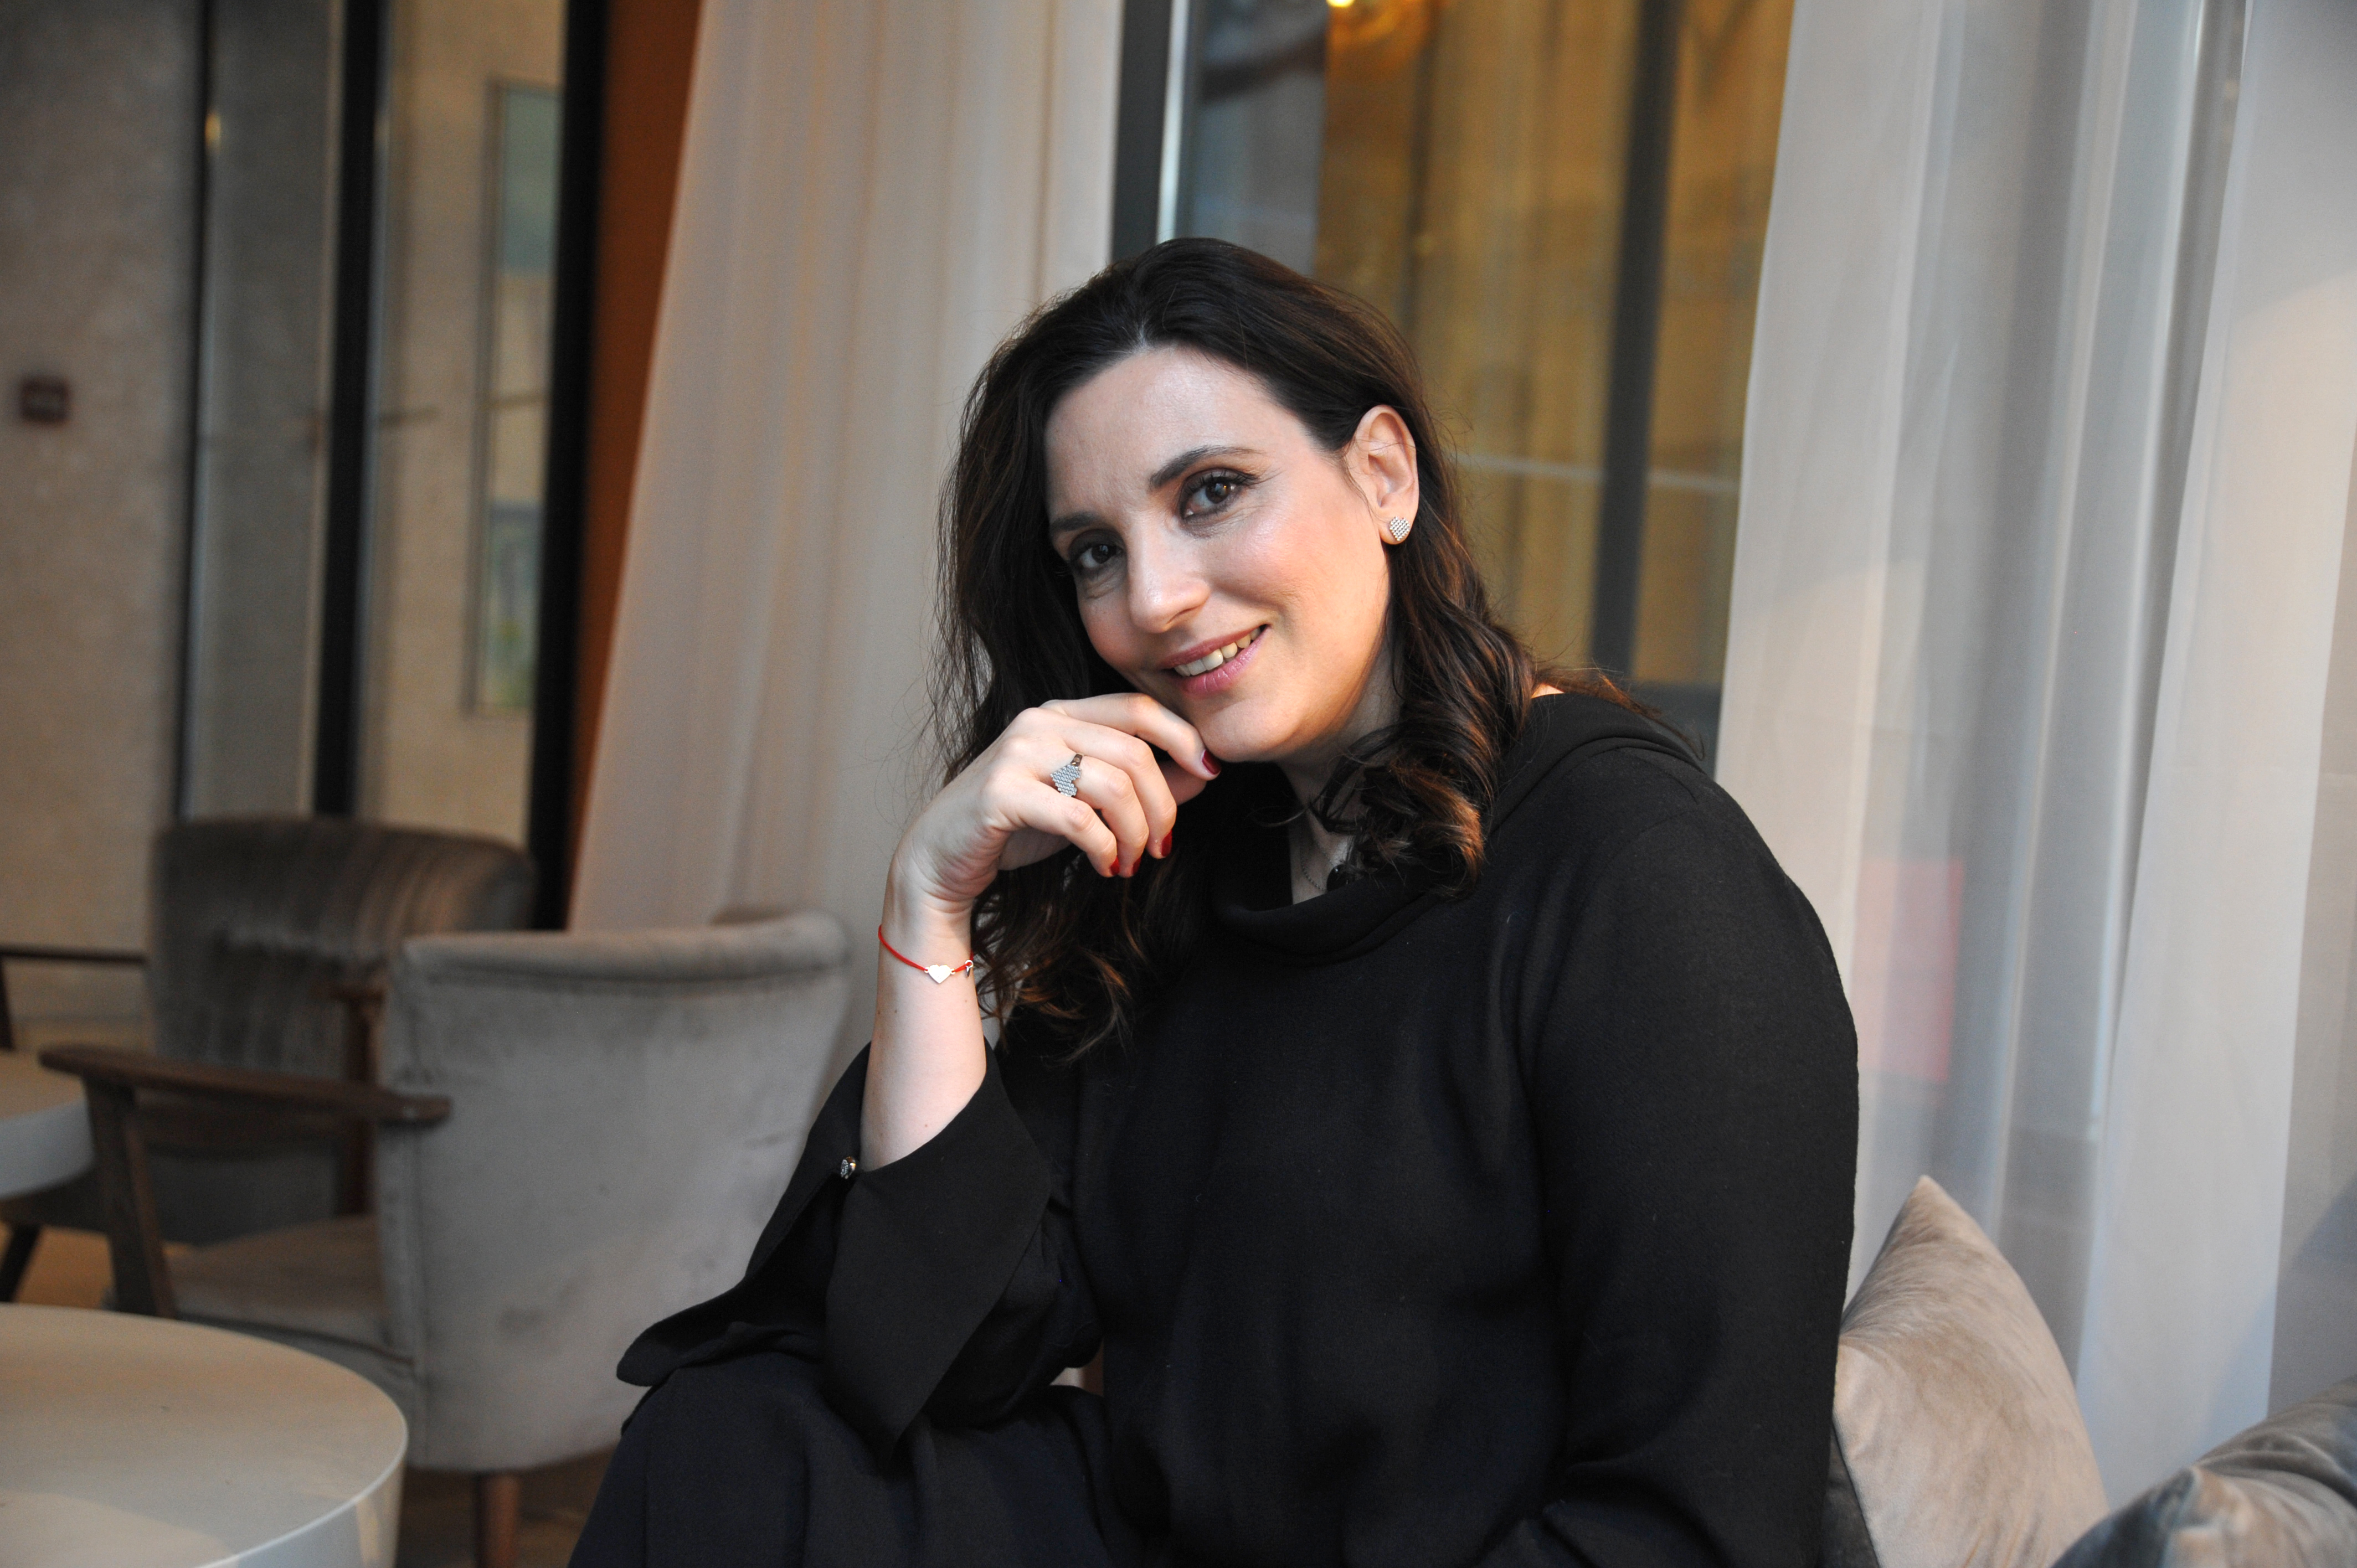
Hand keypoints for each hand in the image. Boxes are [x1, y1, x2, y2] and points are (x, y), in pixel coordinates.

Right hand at [889, 694, 1220, 928]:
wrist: (941, 858)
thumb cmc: (1017, 827)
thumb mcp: (1087, 801)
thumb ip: (1139, 783)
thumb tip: (1202, 773)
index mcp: (1062, 714)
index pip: (1138, 708)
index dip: (1183, 736)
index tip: (1210, 771)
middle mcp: (1039, 724)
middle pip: (1133, 752)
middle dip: (1162, 806)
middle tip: (1161, 846)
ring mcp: (1017, 755)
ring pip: (1111, 785)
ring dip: (1134, 833)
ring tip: (1130, 861)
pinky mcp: (1001, 794)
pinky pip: (1078, 818)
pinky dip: (1104, 847)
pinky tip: (1105, 866)